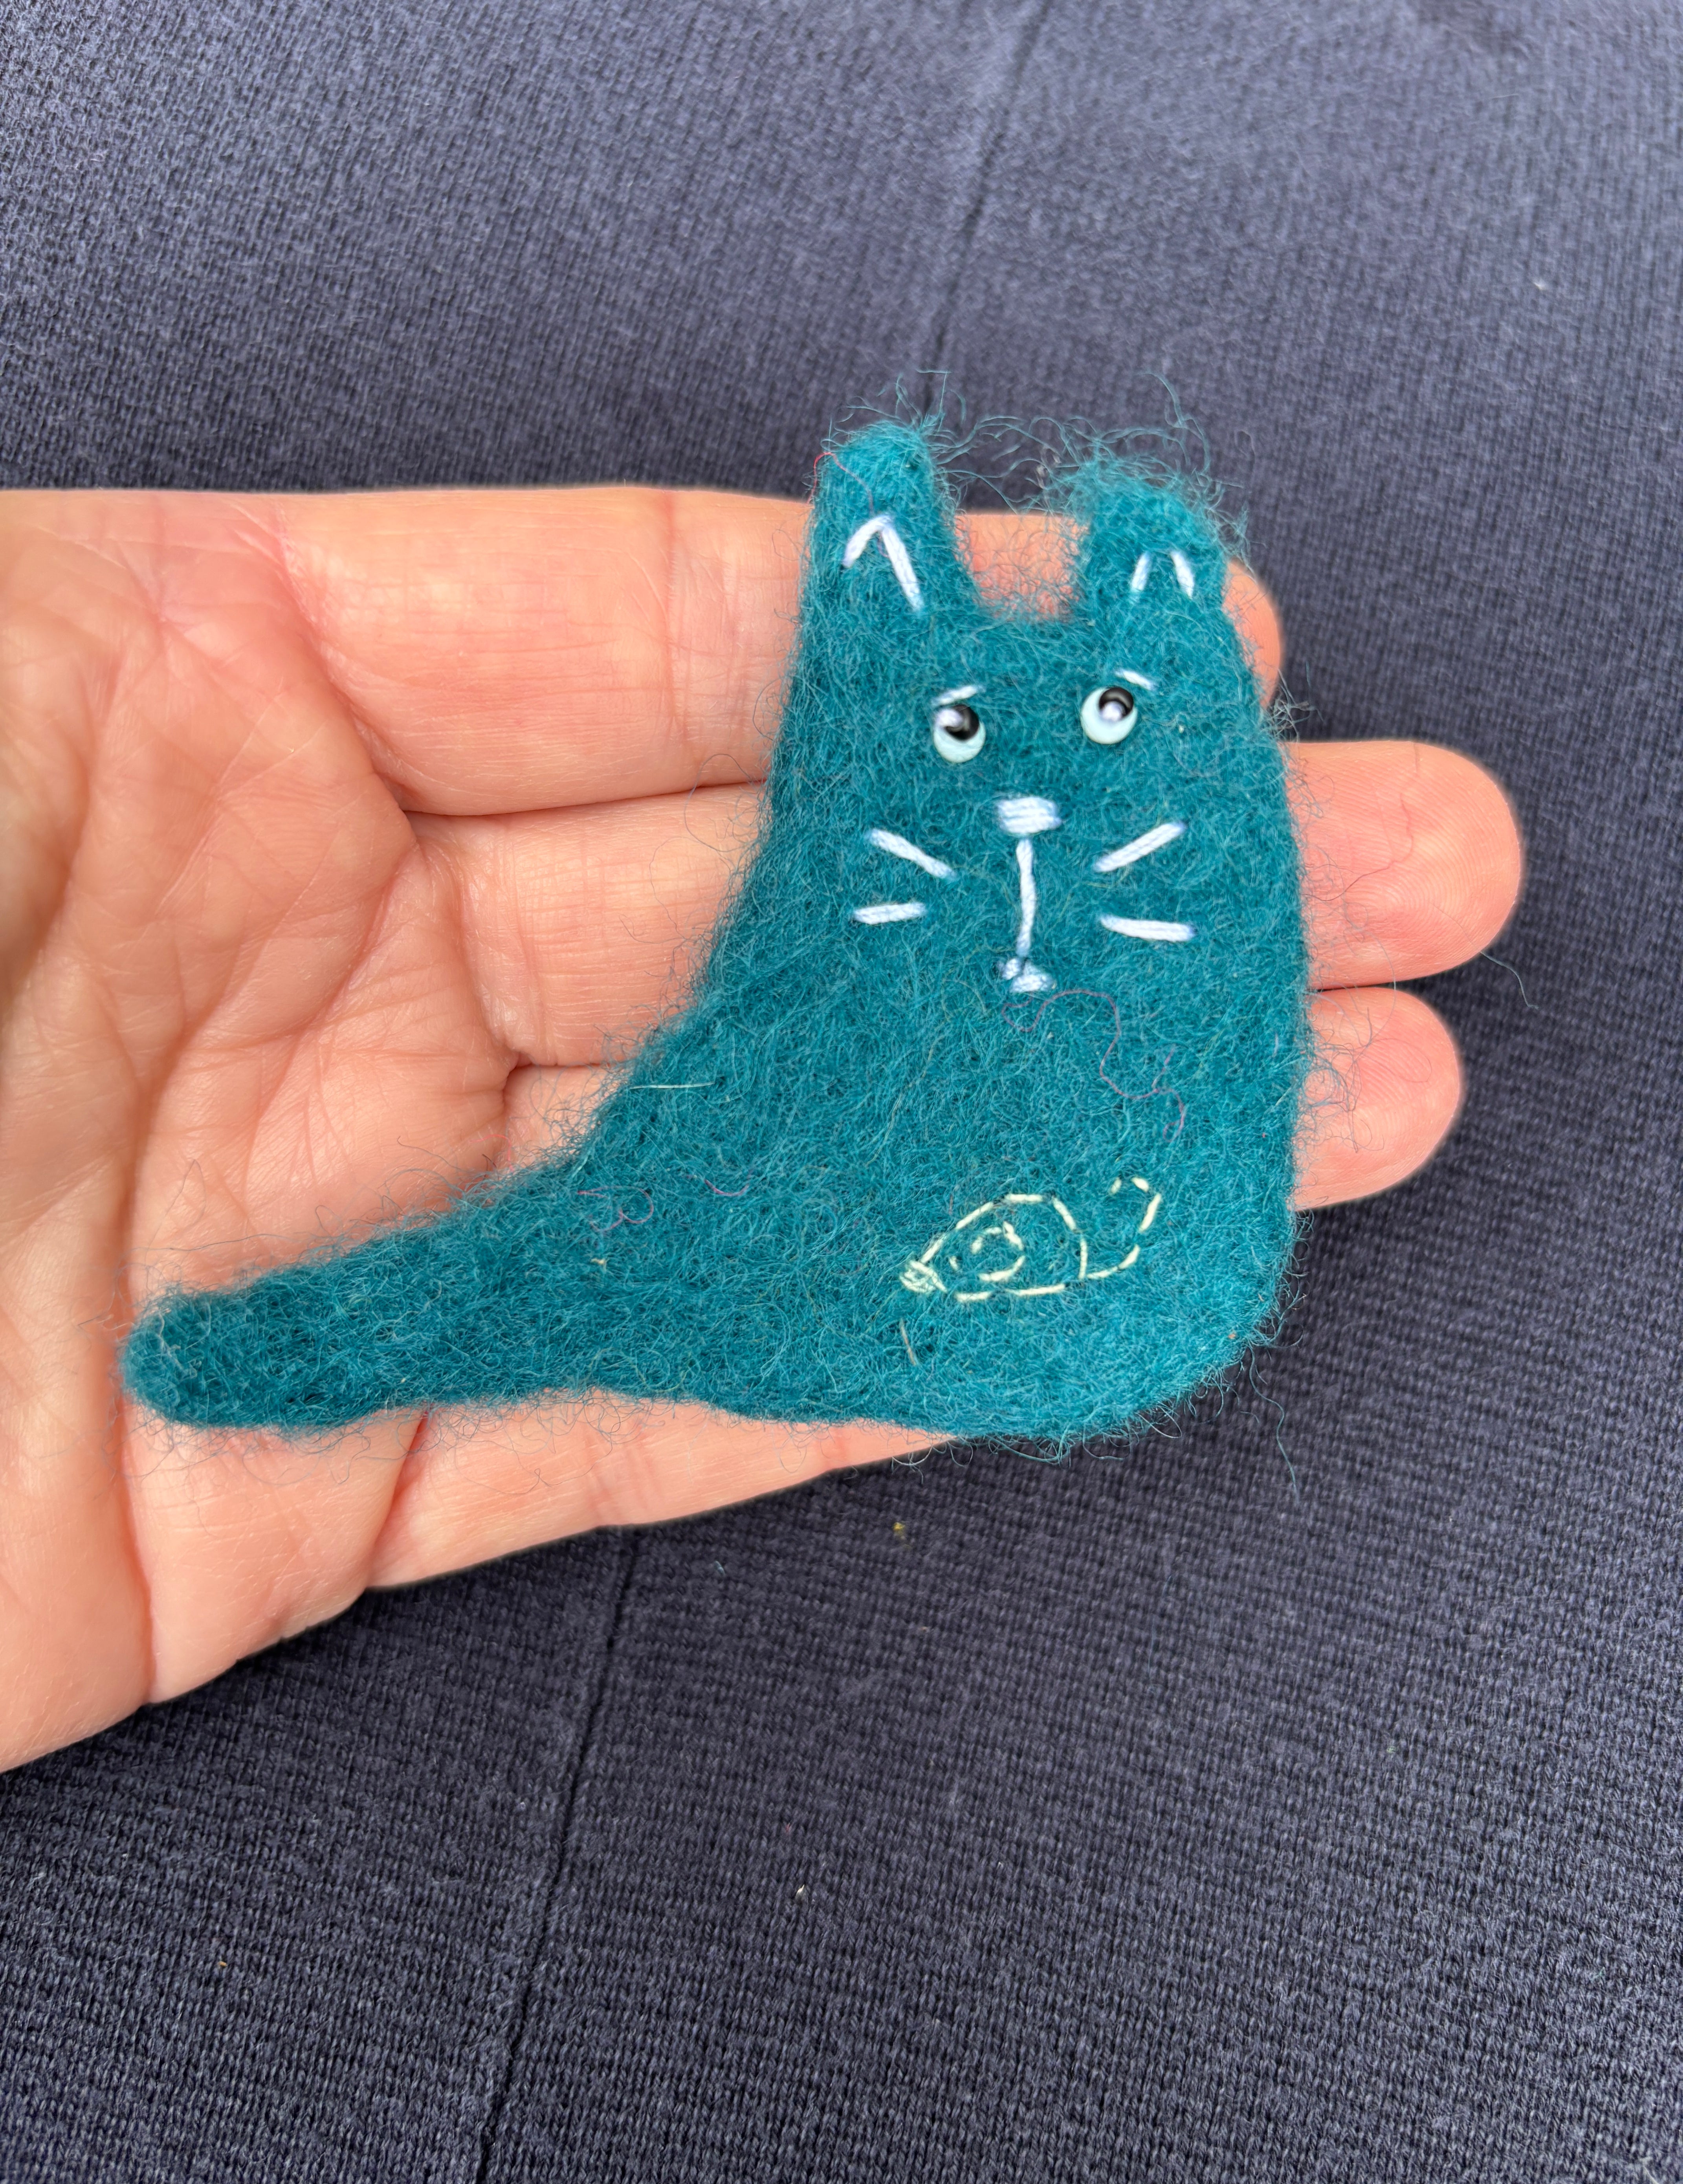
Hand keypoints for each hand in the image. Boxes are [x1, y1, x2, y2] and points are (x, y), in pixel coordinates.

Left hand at [0, 488, 1521, 1766]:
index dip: (909, 641)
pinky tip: (1077, 1291)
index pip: (633, 636)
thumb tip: (556, 575)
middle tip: (1349, 868)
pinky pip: (659, 1398)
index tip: (1143, 646)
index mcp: (181, 692)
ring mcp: (333, 1221)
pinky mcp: (320, 1476)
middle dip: (1069, 891)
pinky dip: (873, 1355)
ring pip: (761, 1163)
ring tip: (1318, 1092)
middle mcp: (293, 942)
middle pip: (760, 909)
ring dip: (1044, 1135)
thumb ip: (192, 629)